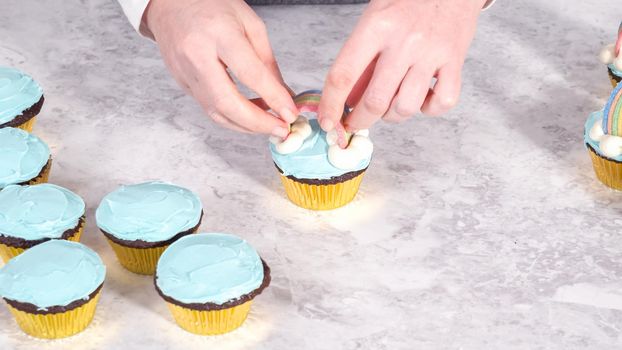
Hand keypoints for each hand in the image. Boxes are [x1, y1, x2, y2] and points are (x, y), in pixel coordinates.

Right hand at [145, 0, 296, 137]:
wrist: (169, 4)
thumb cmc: (211, 5)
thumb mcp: (249, 22)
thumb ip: (267, 61)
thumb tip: (283, 95)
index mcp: (218, 34)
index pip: (250, 74)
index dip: (273, 98)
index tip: (290, 114)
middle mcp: (197, 56)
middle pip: (228, 103)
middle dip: (258, 123)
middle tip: (281, 130)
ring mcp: (185, 73)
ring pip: (217, 113)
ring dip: (247, 126)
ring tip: (270, 126)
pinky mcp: (182, 84)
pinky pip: (210, 109)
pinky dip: (233, 119)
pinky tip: (250, 117)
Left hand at [319, 0, 485, 133]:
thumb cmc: (407, 2)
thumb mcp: (373, 20)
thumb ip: (360, 61)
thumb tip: (347, 101)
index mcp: (376, 27)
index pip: (343, 75)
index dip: (330, 106)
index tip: (327, 123)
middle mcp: (403, 41)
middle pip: (374, 100)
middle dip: (360, 121)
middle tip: (355, 123)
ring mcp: (431, 52)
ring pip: (406, 107)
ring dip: (393, 116)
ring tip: (390, 106)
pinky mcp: (455, 61)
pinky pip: (442, 102)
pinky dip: (429, 109)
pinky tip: (421, 98)